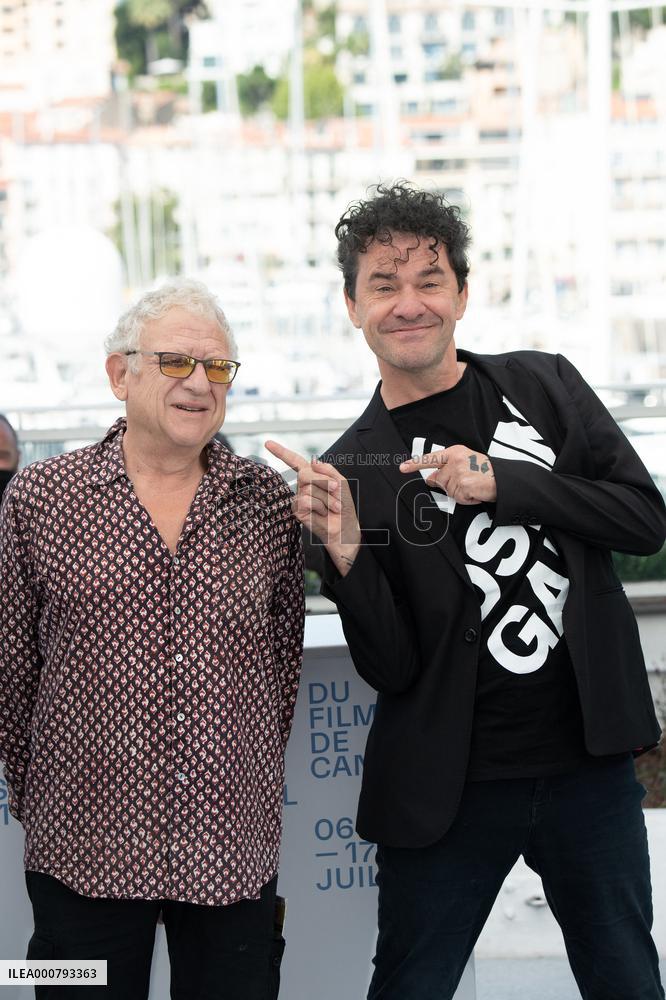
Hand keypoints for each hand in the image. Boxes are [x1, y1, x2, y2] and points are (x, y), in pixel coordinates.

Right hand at [265, 440, 360, 575]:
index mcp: (312, 475)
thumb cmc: (343, 505)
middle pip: (305, 473)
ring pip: (309, 489)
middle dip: (324, 481)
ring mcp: (299, 497)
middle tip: (336, 490)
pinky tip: (323, 513)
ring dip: (327, 498)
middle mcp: (303, 485)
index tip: (267, 443)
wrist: (344, 525)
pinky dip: (320, 506)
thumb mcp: (340, 482)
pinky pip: (306, 500)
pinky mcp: (297, 510)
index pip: (295, 461)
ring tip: (332, 506)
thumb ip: (328, 470)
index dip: (281, 452)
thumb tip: (313, 461)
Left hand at [400, 445, 496, 504]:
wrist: (503, 479)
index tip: (403, 468)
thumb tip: (431, 478)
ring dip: (460, 492)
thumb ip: (448, 467)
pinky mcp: (463, 485)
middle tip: (467, 482)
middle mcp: (455, 460)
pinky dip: (467, 499)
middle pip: (439, 480)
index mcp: (454, 452)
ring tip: (473, 486)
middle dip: (449, 485)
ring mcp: (458, 473)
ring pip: (448, 490)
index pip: (431, 458)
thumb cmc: (486, 471)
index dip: (415, 464)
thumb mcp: (466, 461)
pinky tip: (476, 492)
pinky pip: (459, 498)